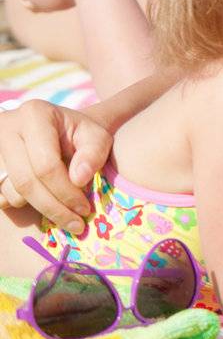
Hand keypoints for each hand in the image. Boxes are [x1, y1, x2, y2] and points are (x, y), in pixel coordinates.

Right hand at [0, 99, 111, 233]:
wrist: (59, 128)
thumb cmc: (79, 133)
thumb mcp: (97, 136)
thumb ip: (94, 153)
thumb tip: (78, 179)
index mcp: (35, 115)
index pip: (46, 164)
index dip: (66, 192)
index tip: (84, 209)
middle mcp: (6, 127)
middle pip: (26, 181)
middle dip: (53, 207)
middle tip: (75, 223)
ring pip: (11, 191)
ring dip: (39, 205)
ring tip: (62, 203)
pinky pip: (0, 196)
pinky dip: (21, 202)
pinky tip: (42, 195)